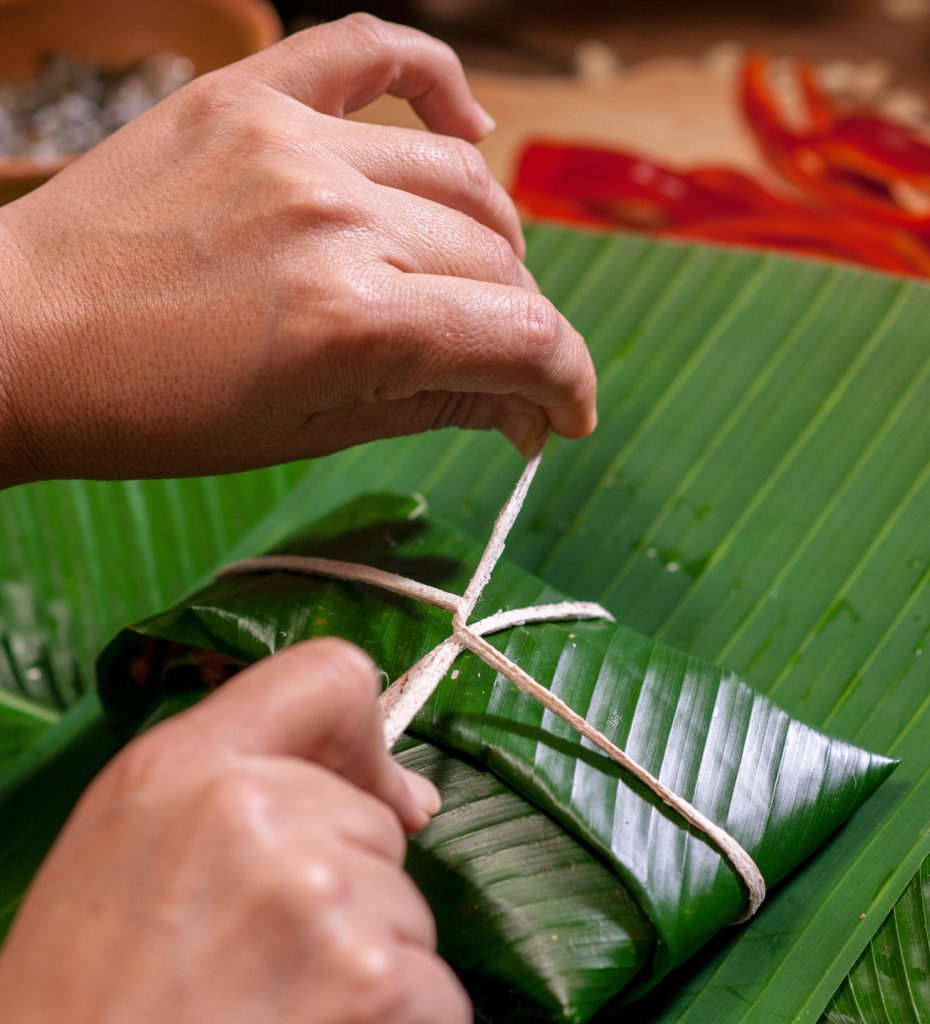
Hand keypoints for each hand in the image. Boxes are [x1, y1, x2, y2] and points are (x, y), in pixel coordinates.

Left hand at [0, 14, 595, 485]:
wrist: (20, 340)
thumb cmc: (156, 412)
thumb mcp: (307, 434)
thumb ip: (436, 406)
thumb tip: (527, 412)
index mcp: (354, 324)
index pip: (521, 337)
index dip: (567, 381)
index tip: (565, 412)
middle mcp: (339, 219)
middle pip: (498, 263)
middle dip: (519, 329)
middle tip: (499, 366)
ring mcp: (294, 143)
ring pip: (461, 175)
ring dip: (490, 240)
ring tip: (467, 280)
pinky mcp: (250, 96)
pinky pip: (375, 49)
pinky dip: (438, 80)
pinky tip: (467, 126)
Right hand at [0, 639, 468, 1023]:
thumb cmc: (88, 1003)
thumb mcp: (124, 853)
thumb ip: (243, 787)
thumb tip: (405, 797)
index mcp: (183, 770)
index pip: (332, 675)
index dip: (362, 738)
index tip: (372, 791)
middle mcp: (257, 814)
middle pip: (374, 822)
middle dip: (344, 887)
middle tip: (259, 959)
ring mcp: (321, 898)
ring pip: (406, 910)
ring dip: (366, 963)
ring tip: (275, 1010)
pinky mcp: (374, 983)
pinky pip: (435, 987)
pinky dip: (398, 1023)